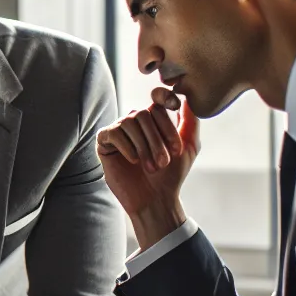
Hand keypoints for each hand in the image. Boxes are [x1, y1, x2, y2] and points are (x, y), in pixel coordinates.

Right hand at [96, 87, 199, 248]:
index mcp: (154, 120)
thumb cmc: (172, 175)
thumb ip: (191, 121)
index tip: (175, 106)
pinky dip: (127, 146)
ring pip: (131, 122)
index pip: (158, 99)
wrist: (154, 199)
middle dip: (158, 137)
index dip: (165, 97)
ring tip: (151, 167)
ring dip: (144, 146)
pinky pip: (114, 133)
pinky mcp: (105, 143)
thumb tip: (188, 97)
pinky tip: (133, 161)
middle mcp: (136, 122)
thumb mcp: (189, 146)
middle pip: (146, 113)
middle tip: (165, 161)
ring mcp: (119, 131)